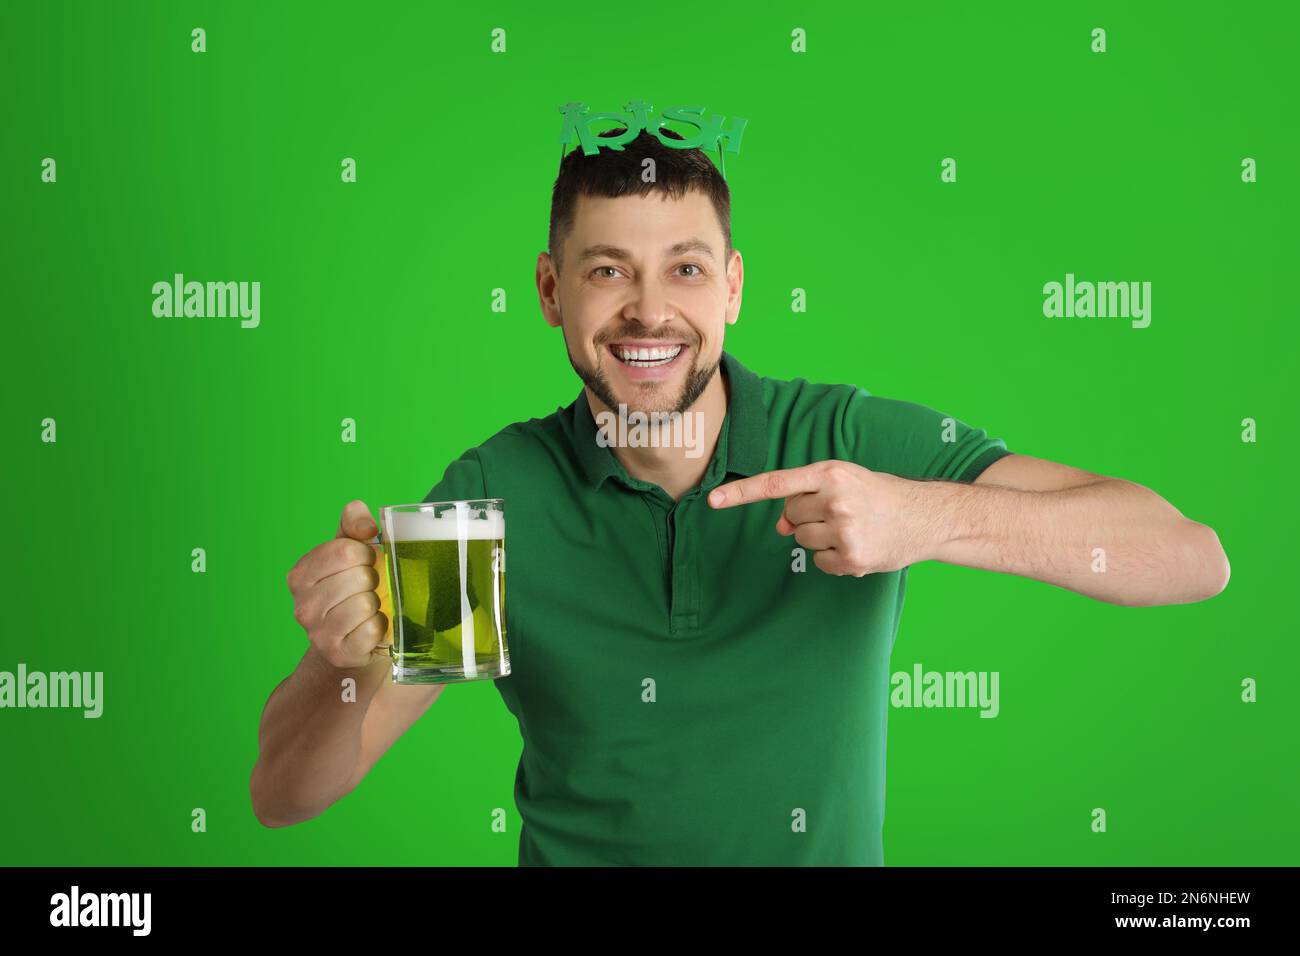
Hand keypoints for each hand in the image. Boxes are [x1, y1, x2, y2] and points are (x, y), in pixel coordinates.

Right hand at [285, 499, 390, 668]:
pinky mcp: (338, 653)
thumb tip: (362, 520)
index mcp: (301, 574)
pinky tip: (370, 627)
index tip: (365, 562)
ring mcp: (318, 633)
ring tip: (368, 608)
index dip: (366, 553)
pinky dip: (379, 626)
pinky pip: (372, 630)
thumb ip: (354, 523)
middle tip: (368, 588)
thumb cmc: (355, 587)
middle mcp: (303, 605)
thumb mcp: (352, 550)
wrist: (355, 639)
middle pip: (360, 577)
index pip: (346, 551)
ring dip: (376, 604)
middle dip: (373, 580)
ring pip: (366, 604)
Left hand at [707, 460, 930, 575]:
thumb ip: (806, 496)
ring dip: (819, 538)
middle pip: (789, 516)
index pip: (776, 484)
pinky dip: (834, 559)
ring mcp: (842, 531)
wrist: (926, 516)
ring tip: (851, 528)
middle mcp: (834, 500)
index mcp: (829, 473)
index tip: (712, 501)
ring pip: (801, 540)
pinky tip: (858, 546)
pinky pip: (820, 562)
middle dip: (805, 517)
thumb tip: (780, 526)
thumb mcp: (843, 482)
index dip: (741, 493)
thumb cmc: (879, 495)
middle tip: (839, 512)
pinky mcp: (851, 557)